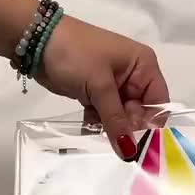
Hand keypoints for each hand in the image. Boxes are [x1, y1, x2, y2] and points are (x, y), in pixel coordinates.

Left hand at [38, 15, 168, 158]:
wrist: (36, 40)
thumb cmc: (75, 54)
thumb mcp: (100, 86)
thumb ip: (116, 121)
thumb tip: (129, 153)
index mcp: (143, 66)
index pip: (158, 103)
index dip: (151, 125)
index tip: (138, 145)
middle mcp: (133, 77)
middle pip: (141, 114)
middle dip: (128, 129)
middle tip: (114, 139)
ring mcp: (114, 87)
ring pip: (122, 118)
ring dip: (112, 129)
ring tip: (99, 133)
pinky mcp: (96, 94)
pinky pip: (105, 117)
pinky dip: (98, 125)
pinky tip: (90, 129)